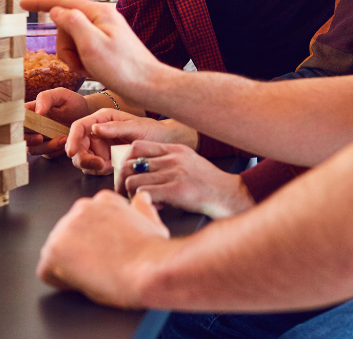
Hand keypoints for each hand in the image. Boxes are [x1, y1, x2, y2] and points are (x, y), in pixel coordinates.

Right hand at [21, 0, 162, 105]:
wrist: (148, 86)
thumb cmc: (123, 68)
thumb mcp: (91, 44)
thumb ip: (71, 23)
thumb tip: (56, 11)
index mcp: (98, 12)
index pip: (63, 1)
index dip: (40, 3)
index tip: (23, 3)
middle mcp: (101, 18)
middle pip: (65, 25)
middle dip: (65, 47)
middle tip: (79, 63)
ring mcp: (104, 32)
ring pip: (71, 40)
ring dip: (73, 58)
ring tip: (89, 69)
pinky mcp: (105, 46)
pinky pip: (81, 51)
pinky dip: (82, 63)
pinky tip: (93, 72)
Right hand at [24, 88, 89, 156]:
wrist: (86, 114)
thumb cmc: (72, 103)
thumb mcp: (61, 94)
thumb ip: (47, 98)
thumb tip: (36, 111)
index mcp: (31, 111)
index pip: (17, 118)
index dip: (18, 123)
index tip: (27, 125)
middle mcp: (32, 126)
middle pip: (20, 136)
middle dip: (28, 139)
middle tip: (40, 137)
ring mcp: (39, 138)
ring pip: (32, 148)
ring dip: (45, 146)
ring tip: (62, 138)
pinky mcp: (48, 148)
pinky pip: (46, 154)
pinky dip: (54, 151)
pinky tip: (65, 142)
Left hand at [37, 190, 169, 307]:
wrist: (147, 269)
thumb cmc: (151, 252)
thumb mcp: (151, 221)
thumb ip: (141, 208)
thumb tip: (141, 199)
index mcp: (104, 200)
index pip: (87, 221)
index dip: (96, 242)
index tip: (106, 252)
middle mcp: (82, 208)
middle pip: (69, 235)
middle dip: (80, 251)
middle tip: (100, 266)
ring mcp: (65, 228)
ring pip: (56, 251)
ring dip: (69, 265)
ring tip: (92, 275)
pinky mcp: (54, 251)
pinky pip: (46, 271)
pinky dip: (59, 281)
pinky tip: (80, 282)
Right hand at [66, 110, 196, 174]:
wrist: (165, 143)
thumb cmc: (152, 131)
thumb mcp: (136, 127)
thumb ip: (115, 128)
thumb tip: (94, 128)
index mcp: (103, 118)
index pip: (79, 127)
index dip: (72, 139)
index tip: (72, 152)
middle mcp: (99, 131)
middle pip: (78, 145)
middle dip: (84, 157)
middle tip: (99, 165)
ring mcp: (101, 145)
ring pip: (84, 158)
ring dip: (93, 165)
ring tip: (110, 165)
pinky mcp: (105, 158)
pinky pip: (94, 167)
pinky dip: (99, 170)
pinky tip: (112, 167)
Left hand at [122, 141, 254, 218]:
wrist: (229, 195)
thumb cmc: (209, 183)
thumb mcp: (189, 162)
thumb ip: (167, 162)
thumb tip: (142, 172)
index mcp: (174, 149)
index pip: (137, 146)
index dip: (126, 161)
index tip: (126, 175)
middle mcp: (172, 158)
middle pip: (130, 164)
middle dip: (123, 180)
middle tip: (125, 193)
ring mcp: (174, 173)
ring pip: (132, 180)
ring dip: (130, 194)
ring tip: (139, 202)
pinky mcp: (176, 190)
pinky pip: (143, 193)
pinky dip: (141, 202)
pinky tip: (151, 207)